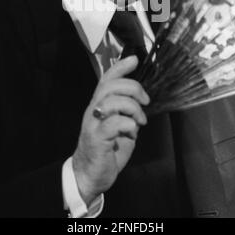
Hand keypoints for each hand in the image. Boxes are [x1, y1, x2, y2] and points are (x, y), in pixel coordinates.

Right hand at [72, 55, 149, 205]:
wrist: (89, 174)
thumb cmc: (107, 149)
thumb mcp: (119, 124)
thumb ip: (126, 110)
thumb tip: (141, 99)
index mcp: (99, 104)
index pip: (107, 79)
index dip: (120, 67)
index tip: (134, 59)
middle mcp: (94, 110)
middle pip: (111, 86)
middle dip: (133, 88)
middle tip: (145, 100)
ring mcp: (93, 123)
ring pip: (112, 101)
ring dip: (132, 108)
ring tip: (140, 121)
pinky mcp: (97, 138)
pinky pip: (114, 123)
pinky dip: (128, 124)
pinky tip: (132, 132)